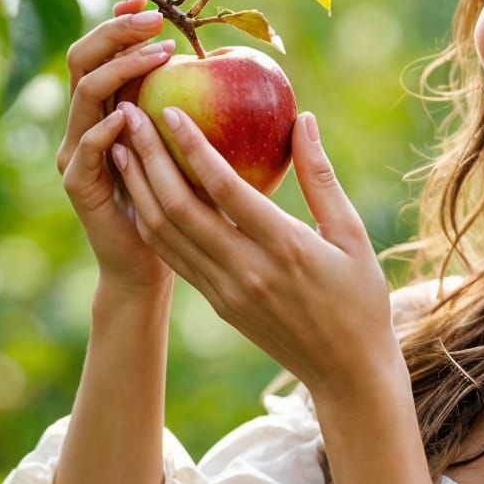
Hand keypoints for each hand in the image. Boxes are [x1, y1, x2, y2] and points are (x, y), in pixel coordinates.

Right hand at [58, 0, 177, 298]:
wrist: (150, 265)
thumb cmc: (184, 205)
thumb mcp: (192, 148)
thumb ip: (198, 109)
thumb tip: (239, 63)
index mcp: (108, 108)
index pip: (103, 49)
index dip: (119, 21)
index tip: (149, 2)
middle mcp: (85, 123)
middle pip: (82, 58)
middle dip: (116, 32)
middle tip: (155, 19)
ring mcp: (77, 152)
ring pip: (85, 94)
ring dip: (120, 69)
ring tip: (157, 56)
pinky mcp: (79, 183)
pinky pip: (89, 147)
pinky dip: (107, 127)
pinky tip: (131, 114)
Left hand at [113, 98, 395, 394]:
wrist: (347, 373)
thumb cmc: (361, 299)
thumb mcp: (351, 236)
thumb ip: (321, 178)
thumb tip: (302, 118)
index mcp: (285, 248)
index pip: (225, 189)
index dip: (192, 147)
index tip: (169, 110)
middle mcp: (246, 270)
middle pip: (179, 208)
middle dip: (148, 158)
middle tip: (129, 115)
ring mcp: (225, 291)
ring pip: (165, 234)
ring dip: (138, 188)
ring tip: (122, 146)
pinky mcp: (217, 304)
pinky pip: (174, 257)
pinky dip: (152, 220)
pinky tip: (142, 191)